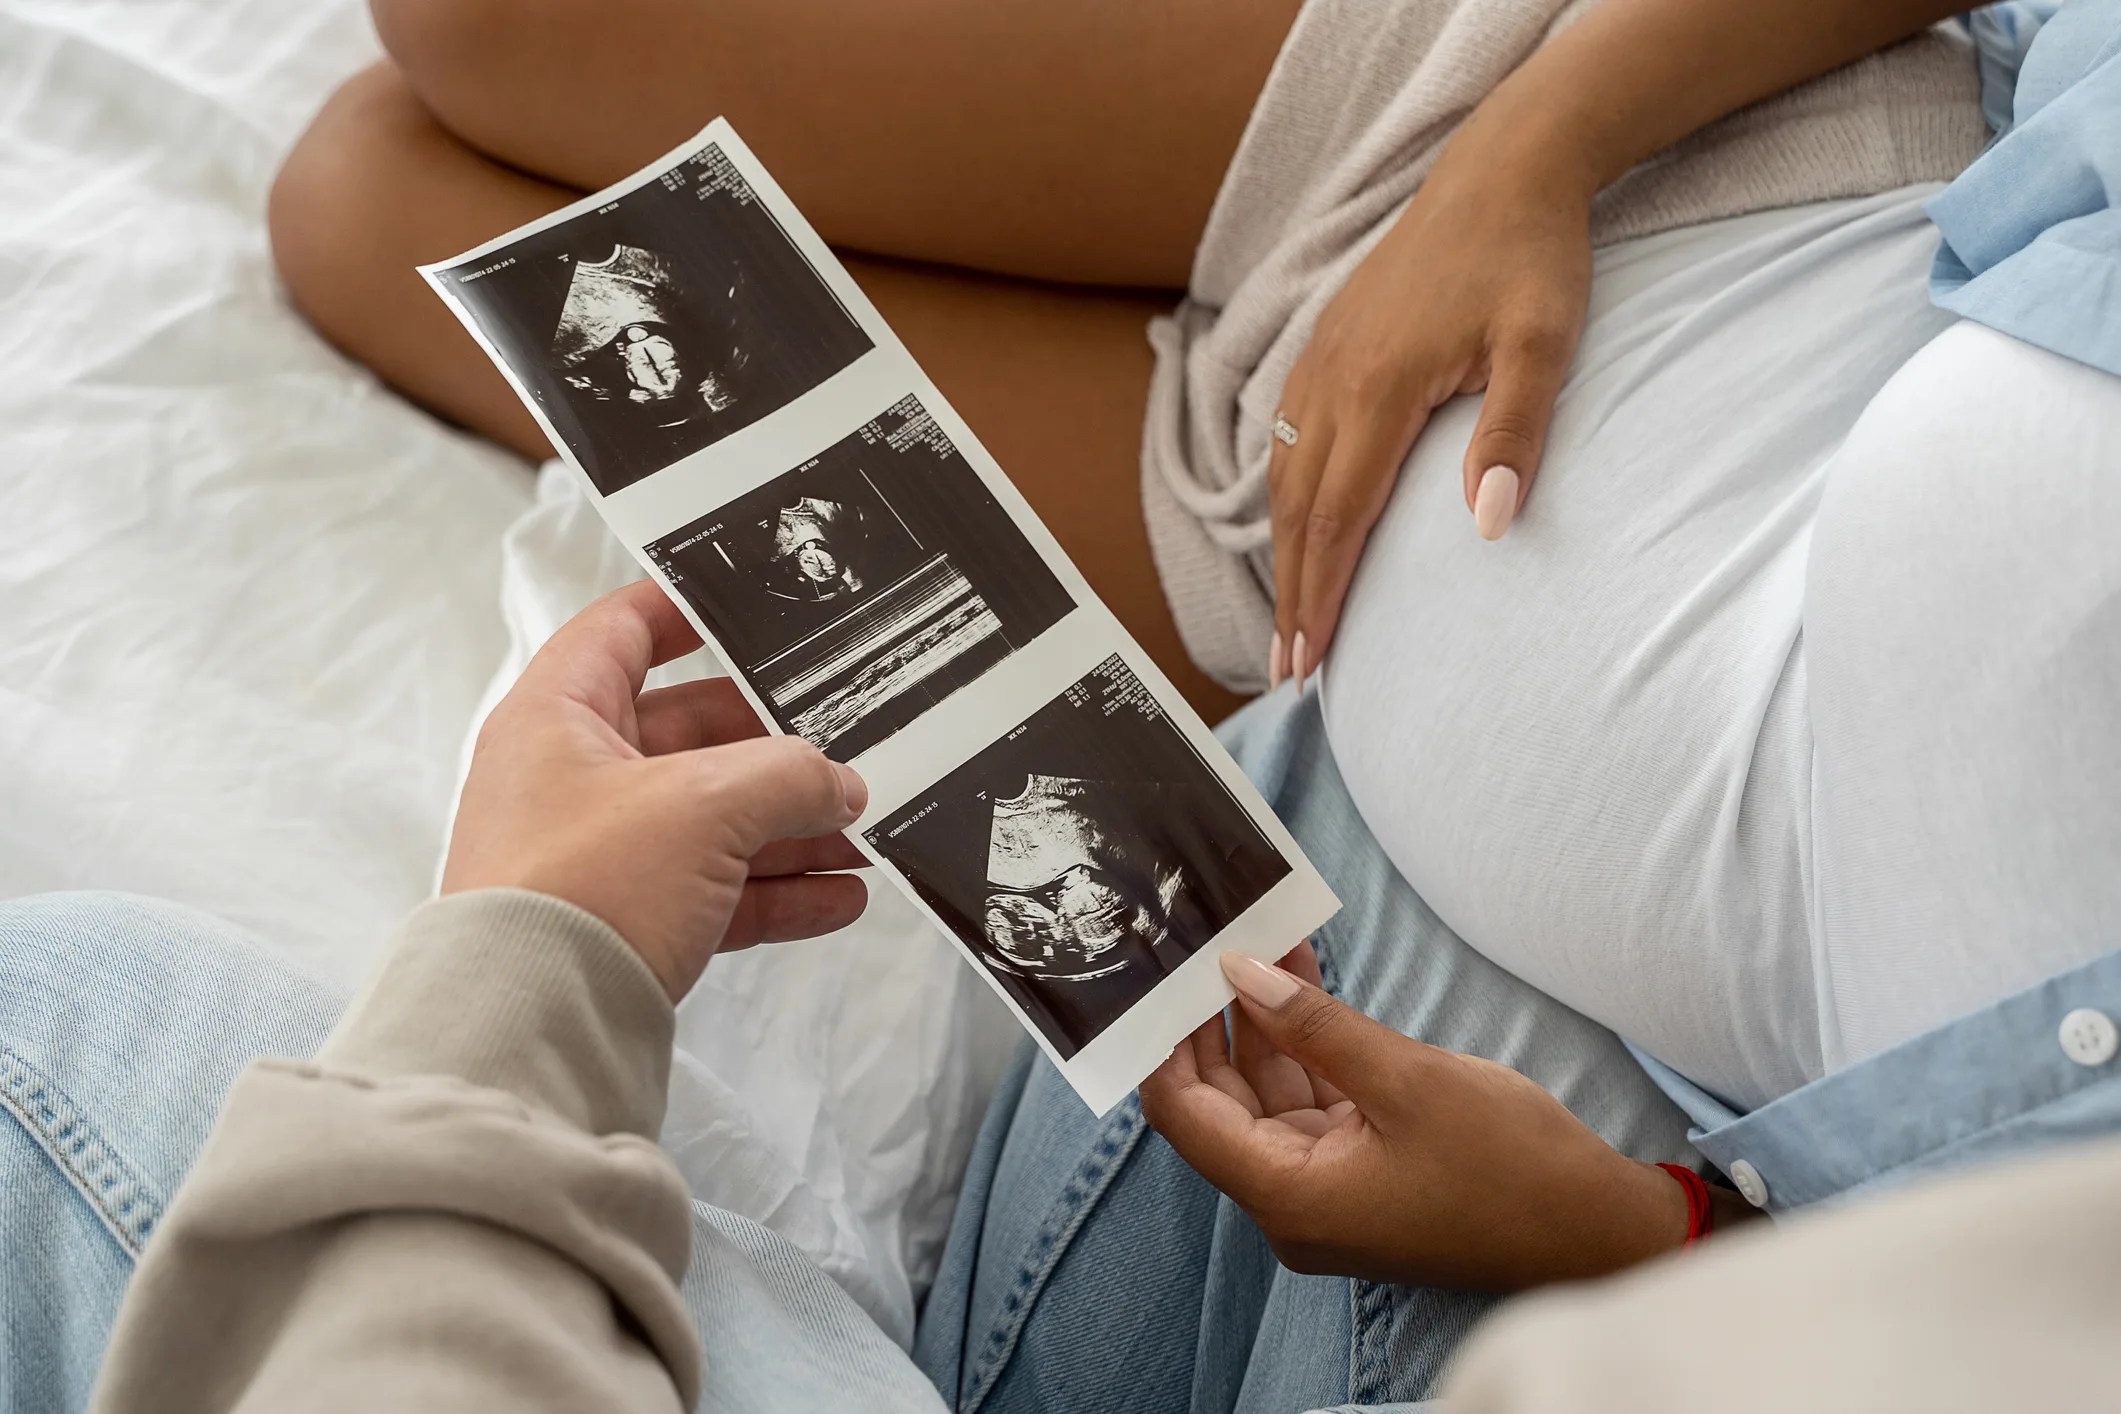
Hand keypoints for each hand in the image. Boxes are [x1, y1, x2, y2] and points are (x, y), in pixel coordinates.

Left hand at [442, 579, 869, 999]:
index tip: (750, 607)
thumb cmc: (580, 893)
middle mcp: (569, 779)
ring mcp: (597, 856)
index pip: (622, 633)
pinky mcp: (623, 924)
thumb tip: (840, 784)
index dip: (686, 610)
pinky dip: (775, 893)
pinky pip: (713, 893)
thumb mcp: (705, 805)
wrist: (528, 1030)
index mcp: (558, 717)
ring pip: (710, 821)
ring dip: (789, 828)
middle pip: (689, 736)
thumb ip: (789, 777)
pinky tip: (839, 897)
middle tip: (844, 747)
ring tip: (864, 833)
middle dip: (775, 749)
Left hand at [1139, 945, 1689, 1290]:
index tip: (1158, 969)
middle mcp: (1293, 1201)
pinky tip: (1302, 974)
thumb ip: (1314, 1024)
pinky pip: (1312, 1099)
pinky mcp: (1363, 1172)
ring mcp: (1328, 1189)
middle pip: (1219, 1101)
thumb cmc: (1513, 1169)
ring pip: (1266, 1093)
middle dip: (1210, 1017)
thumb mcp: (1408, 1080)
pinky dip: (1305, 1042)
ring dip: (1262, 1018)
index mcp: (1288, 1196)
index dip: (1163, 1039)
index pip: (1182, 1113)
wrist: (1603, 1231)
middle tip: (1203, 937)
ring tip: (1256, 935)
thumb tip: (1240, 973)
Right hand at [1267, 109, 1594, 689]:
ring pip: (1283, 477)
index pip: (1338, 520)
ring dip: (1283, 552)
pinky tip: (1293, 523)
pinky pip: (1286, 436)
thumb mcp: (1544, 345)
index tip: (1310, 662)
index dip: (1320, 599)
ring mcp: (1322, 358)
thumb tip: (1489, 524)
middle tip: (1287, 670)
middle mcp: (1333, 378)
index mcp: (1379, 388)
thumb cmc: (1531, 257)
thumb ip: (1515, 434)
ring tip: (1288, 615)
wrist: (1502, 169)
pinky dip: (1283, 495)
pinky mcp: (1328, 343)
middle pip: (1298, 512)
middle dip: (1290, 596)